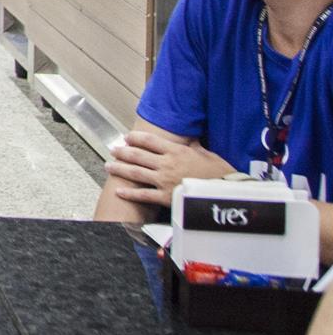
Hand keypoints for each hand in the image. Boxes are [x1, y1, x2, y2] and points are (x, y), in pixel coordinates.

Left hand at [105, 131, 234, 206]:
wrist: (226, 194)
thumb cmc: (220, 174)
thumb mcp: (207, 154)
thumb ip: (194, 147)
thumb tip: (191, 140)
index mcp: (176, 151)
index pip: (149, 141)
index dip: (135, 138)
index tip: (126, 137)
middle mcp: (166, 164)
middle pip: (137, 155)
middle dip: (122, 152)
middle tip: (113, 150)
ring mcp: (164, 180)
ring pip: (135, 172)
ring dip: (119, 169)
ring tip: (108, 166)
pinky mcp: (165, 197)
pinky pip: (143, 194)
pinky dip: (129, 193)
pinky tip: (119, 191)